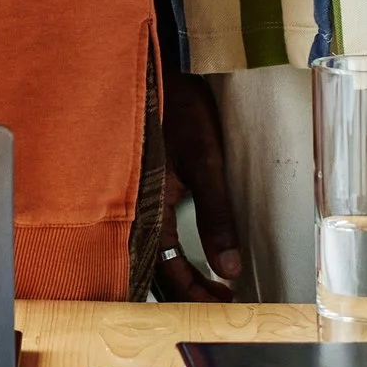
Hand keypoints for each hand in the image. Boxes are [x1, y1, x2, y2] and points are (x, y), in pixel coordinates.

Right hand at [151, 67, 240, 300]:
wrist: (152, 61)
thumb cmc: (176, 105)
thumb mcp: (204, 160)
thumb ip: (215, 216)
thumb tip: (230, 270)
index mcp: (147, 206)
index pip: (168, 270)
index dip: (196, 294)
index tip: (226, 305)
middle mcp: (136, 205)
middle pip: (157, 265)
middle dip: (188, 288)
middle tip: (223, 302)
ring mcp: (137, 192)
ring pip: (154, 248)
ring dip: (180, 270)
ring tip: (212, 282)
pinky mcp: (142, 178)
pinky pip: (152, 226)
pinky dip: (172, 247)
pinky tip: (191, 247)